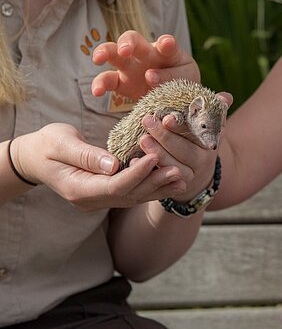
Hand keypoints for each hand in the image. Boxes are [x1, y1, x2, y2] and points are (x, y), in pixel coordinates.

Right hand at [11, 123, 185, 210]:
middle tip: (178, 171)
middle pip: (129, 195)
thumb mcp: (61, 144)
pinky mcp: (108, 193)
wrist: (36, 158)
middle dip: (154, 182)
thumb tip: (112, 165)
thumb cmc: (46, 146)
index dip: (135, 173)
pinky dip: (152, 186)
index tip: (153, 157)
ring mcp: (101, 200)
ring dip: (159, 187)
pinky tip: (170, 180)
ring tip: (181, 178)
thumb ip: (86, 155)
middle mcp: (93, 200)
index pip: (114, 186)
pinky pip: (133, 192)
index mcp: (79, 190)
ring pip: (134, 197)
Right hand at [91, 31, 199, 100]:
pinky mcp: (122, 84)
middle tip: (125, 50)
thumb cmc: (182, 80)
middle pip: (132, 40)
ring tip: (98, 59)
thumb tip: (149, 77)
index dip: (166, 43)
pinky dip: (100, 85)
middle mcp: (145, 55)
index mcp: (165, 52)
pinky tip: (96, 91)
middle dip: (127, 42)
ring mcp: (131, 68)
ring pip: (114, 54)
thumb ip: (172, 76)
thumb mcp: (185, 78)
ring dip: (104, 53)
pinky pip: (108, 81)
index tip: (167, 44)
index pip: (166, 44)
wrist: (176, 97)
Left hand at [137, 93, 232, 201]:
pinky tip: (134, 161)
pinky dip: (149, 172)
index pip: (197, 132)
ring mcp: (190, 175)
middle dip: (165, 137)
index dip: (181, 126)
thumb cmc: (195, 138)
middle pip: (185, 151)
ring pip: (175, 167)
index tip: (167, 118)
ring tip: (142, 139)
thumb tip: (226, 97)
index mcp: (210, 141)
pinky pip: (163, 182)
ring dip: (158, 154)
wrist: (197, 171)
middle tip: (147, 121)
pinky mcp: (176, 187)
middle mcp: (203, 160)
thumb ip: (211, 109)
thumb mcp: (205, 123)